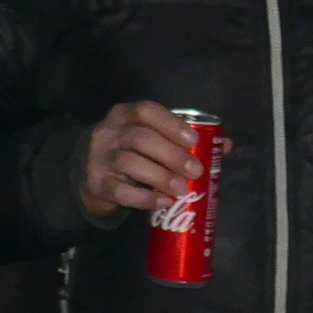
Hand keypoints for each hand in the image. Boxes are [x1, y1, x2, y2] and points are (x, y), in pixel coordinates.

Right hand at [82, 101, 205, 217]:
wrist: (88, 174)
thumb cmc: (128, 152)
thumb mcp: (148, 139)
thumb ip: (181, 140)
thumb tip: (224, 145)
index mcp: (124, 115)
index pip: (146, 111)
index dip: (171, 124)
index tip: (194, 141)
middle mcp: (109, 132)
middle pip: (140, 138)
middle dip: (172, 155)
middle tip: (196, 171)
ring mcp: (100, 158)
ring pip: (129, 163)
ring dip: (160, 177)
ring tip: (182, 189)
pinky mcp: (97, 184)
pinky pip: (120, 191)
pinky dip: (144, 198)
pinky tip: (163, 202)